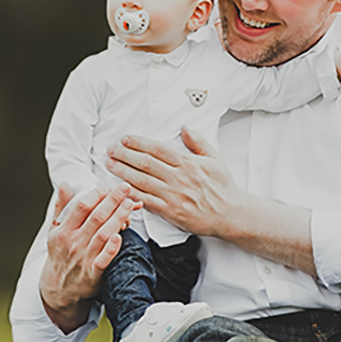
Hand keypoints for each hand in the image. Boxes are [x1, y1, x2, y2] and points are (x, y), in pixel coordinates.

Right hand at [39, 182, 139, 332]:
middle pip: (96, 217)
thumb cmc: (60, 254)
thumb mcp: (55, 230)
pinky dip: (111, 249)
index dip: (97, 193)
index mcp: (64, 230)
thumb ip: (61, 207)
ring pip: (103, 234)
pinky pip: (104, 260)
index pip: (82, 206)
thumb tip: (65, 184)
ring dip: (118, 217)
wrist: (58, 289)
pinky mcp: (94, 273)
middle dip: (112, 200)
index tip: (110, 185)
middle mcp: (73, 243)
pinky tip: (120, 236)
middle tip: (125, 188)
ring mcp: (84, 258)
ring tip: (130, 204)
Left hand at [106, 127, 240, 238]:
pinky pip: (146, 201)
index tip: (125, 139)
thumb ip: (198, 142)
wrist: (230, 214)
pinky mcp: (170, 211)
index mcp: (188, 162)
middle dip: (125, 154)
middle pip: (145, 163)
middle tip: (111, 149)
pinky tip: (120, 189)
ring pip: (142, 181)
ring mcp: (173, 195)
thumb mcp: (215, 159)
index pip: (158, 149)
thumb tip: (185, 127)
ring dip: (123, 172)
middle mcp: (178, 177)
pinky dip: (131, 194)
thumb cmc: (223, 188)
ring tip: (110, 164)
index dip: (139, 143)